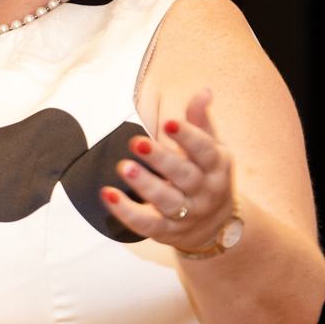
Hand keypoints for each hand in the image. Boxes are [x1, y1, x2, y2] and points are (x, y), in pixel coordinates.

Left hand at [100, 89, 236, 254]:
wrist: (216, 226)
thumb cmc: (207, 176)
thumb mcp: (211, 149)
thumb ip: (201, 121)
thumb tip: (204, 91)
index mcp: (216, 166)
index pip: (204, 150)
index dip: (188, 136)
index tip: (168, 122)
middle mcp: (204, 192)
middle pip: (185, 176)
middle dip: (161, 160)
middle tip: (137, 142)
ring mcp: (186, 214)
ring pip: (167, 201)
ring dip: (144, 185)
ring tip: (123, 166)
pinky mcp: (167, 232)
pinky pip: (146, 225)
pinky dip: (126, 212)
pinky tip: (108, 194)